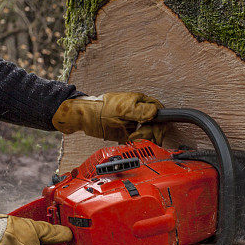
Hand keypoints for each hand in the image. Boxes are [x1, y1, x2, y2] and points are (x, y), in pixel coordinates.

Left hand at [52, 92, 167, 143]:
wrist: (85, 117)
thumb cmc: (100, 109)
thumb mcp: (122, 109)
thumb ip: (139, 110)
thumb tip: (155, 111)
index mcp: (141, 102)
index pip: (159, 112)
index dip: (159, 123)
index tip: (154, 132)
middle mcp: (140, 112)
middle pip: (156, 125)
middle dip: (151, 132)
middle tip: (139, 136)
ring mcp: (135, 123)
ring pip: (149, 134)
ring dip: (144, 139)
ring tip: (132, 137)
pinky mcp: (129, 132)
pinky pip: (139, 140)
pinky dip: (136, 142)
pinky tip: (129, 140)